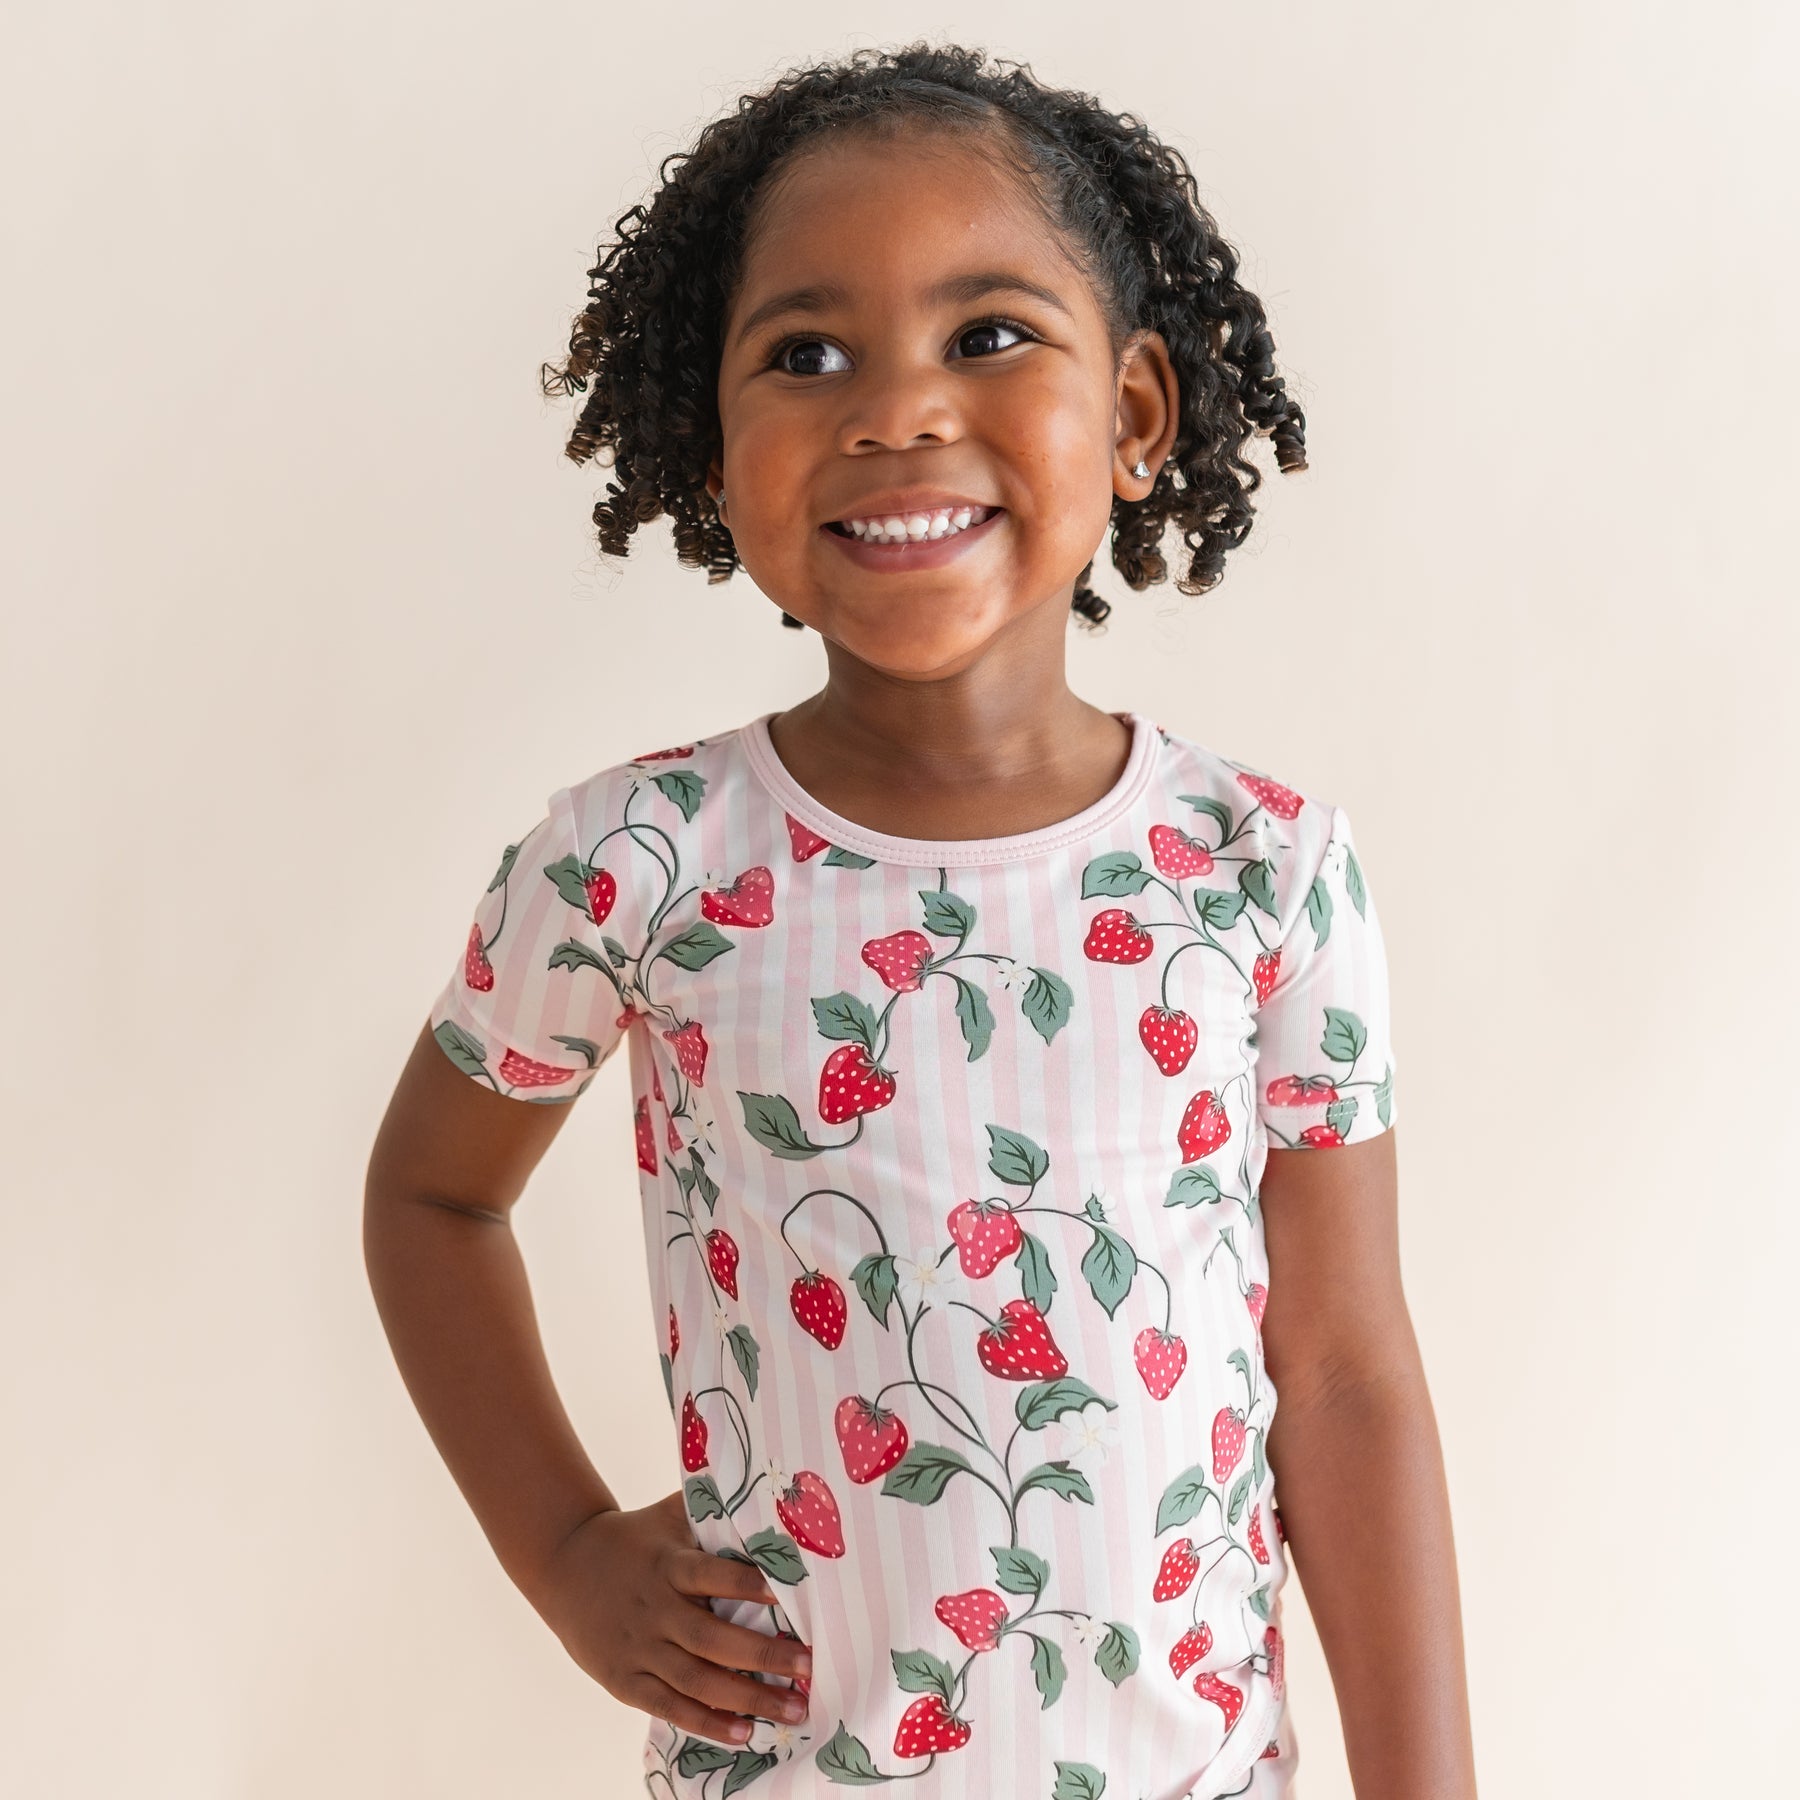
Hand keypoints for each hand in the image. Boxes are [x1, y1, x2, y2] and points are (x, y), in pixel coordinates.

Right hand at [530, 1489, 811, 1745]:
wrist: (563, 1562)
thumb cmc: (633, 1537)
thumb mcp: (667, 1515)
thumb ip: (710, 1508)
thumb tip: (766, 1492)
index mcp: (668, 1564)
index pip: (711, 1575)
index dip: (748, 1585)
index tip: (789, 1595)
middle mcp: (655, 1608)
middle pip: (711, 1639)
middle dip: (763, 1655)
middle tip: (808, 1666)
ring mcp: (638, 1648)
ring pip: (696, 1680)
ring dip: (746, 1699)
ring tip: (791, 1711)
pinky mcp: (624, 1680)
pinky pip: (669, 1706)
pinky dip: (707, 1723)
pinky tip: (744, 1733)